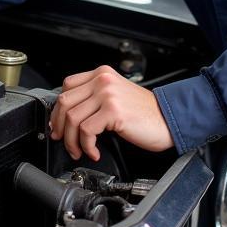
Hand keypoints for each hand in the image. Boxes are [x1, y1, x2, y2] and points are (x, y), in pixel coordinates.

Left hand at [49, 65, 174, 160]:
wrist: (169, 119)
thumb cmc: (145, 112)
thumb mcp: (116, 96)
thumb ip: (94, 98)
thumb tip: (68, 117)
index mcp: (101, 74)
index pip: (67, 86)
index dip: (58, 108)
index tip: (57, 124)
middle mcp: (103, 80)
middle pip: (65, 102)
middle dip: (59, 126)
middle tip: (62, 141)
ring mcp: (108, 94)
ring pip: (72, 118)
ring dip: (72, 140)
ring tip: (79, 151)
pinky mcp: (114, 111)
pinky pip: (87, 131)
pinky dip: (86, 146)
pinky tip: (94, 151)